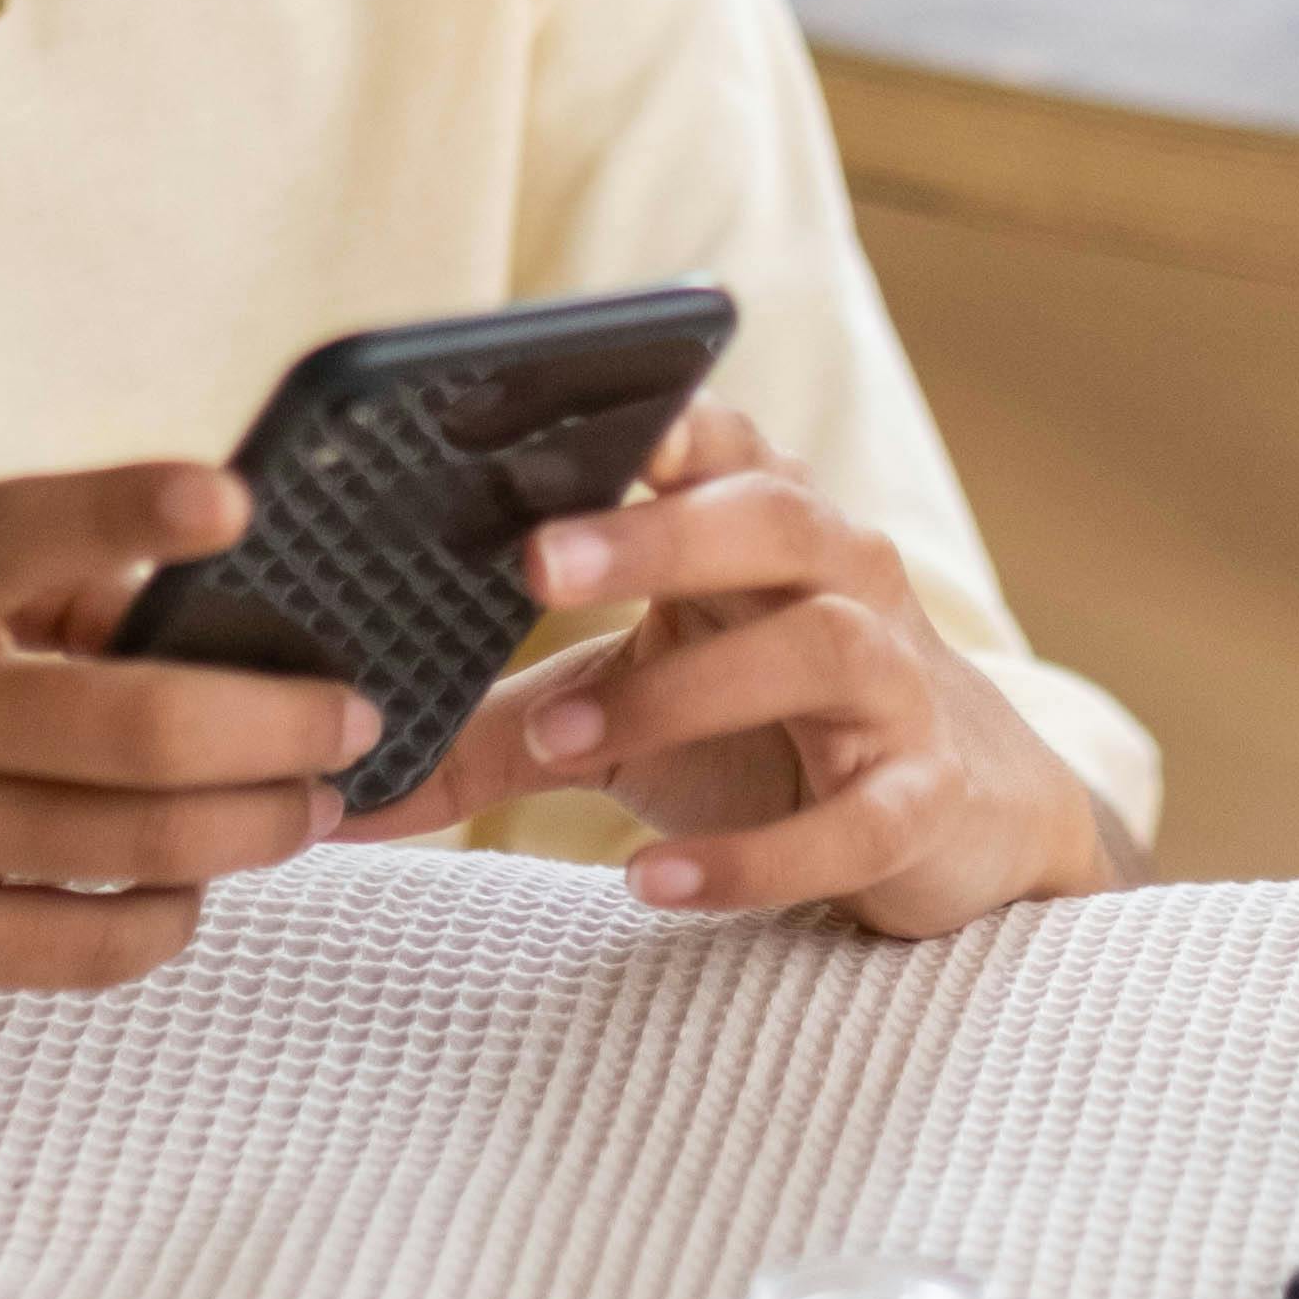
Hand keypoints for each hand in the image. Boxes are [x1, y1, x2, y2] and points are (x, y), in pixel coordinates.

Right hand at [0, 465, 373, 1005]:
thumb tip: (155, 592)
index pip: (21, 529)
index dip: (133, 510)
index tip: (233, 505)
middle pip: (138, 724)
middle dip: (278, 725)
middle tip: (347, 716)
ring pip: (132, 843)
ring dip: (252, 827)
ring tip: (305, 809)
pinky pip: (72, 947)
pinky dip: (160, 922)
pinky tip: (187, 898)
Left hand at [370, 402, 1128, 936]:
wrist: (961, 817)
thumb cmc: (769, 732)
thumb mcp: (630, 713)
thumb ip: (497, 730)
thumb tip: (337, 789)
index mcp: (760, 525)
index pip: (715, 438)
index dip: (649, 419)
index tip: (549, 416)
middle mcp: (841, 578)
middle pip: (770, 520)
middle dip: (657, 535)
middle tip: (534, 562)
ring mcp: (894, 687)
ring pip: (818, 650)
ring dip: (684, 693)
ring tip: (563, 743)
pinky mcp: (922, 798)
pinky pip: (855, 819)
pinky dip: (755, 855)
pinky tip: (653, 882)